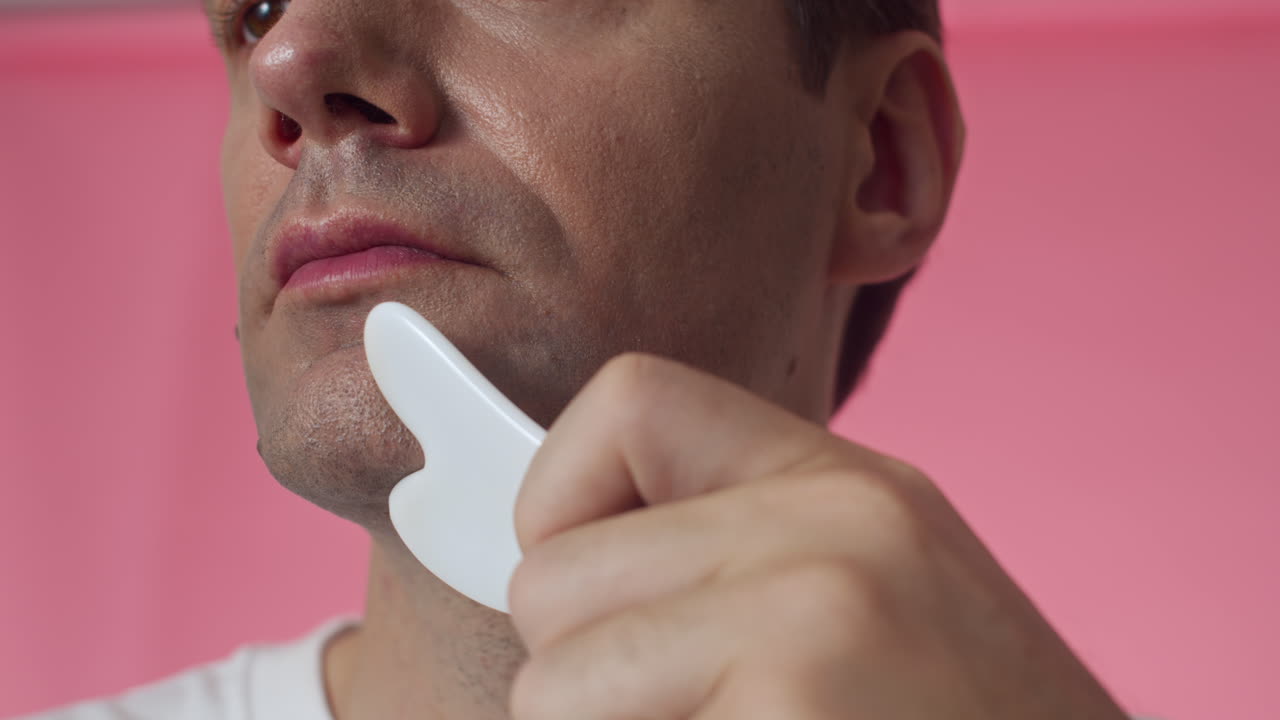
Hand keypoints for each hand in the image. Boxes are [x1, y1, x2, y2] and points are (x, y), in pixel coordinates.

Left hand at [507, 354, 1128, 718]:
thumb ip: (735, 542)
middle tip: (686, 706)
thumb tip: (547, 552)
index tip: (573, 570)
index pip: (625, 401)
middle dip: (581, 666)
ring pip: (548, 693)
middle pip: (551, 578)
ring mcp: (810, 638)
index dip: (560, 492)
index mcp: (848, 483)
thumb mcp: (878, 585)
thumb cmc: (967, 718)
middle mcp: (832, 537)